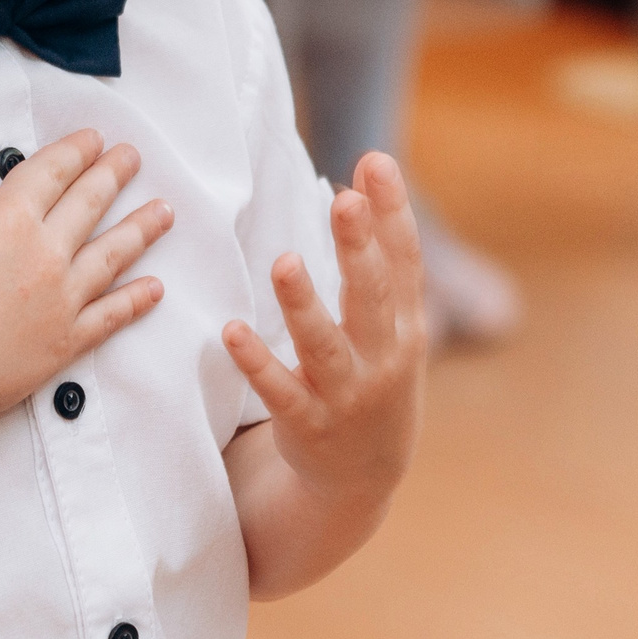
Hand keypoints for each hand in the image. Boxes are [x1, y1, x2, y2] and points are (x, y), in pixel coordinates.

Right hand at [0, 105, 171, 443]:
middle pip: (90, 203)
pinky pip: (110, 316)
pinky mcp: (64, 342)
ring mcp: (61, 298)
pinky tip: (154, 289)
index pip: (53, 171)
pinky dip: (135, 300)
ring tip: (164, 212)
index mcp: (9, 216)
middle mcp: (46, 251)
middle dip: (114, 175)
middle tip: (134, 157)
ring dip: (141, 229)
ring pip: (113, 254)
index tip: (95, 139)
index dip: (76, 150)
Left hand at [223, 151, 423, 504]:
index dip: (392, 212)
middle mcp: (382, 359)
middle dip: (359, 249)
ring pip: (323, 345)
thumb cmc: (373, 373)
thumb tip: (368, 167)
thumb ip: (382, 252)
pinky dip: (257, 363)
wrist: (363, 477)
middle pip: (371, 298)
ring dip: (303, 305)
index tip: (375, 161)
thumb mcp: (394, 322)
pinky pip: (279, 392)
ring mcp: (345, 395)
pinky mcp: (306, 425)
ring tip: (284, 263)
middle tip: (344, 201)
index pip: (403, 262)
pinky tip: (232, 333)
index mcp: (405, 327)